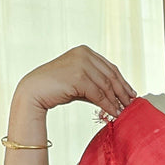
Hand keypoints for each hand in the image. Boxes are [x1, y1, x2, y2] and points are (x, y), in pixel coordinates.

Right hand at [15, 46, 136, 121]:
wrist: (34, 91)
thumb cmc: (55, 88)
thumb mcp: (79, 82)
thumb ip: (95, 83)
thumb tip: (115, 96)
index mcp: (85, 51)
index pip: (110, 67)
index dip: (122, 81)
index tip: (130, 92)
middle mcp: (84, 54)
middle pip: (111, 75)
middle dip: (122, 91)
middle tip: (131, 104)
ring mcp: (81, 64)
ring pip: (106, 85)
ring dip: (117, 100)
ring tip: (123, 111)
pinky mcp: (78, 77)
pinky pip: (99, 94)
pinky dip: (108, 105)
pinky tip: (113, 113)